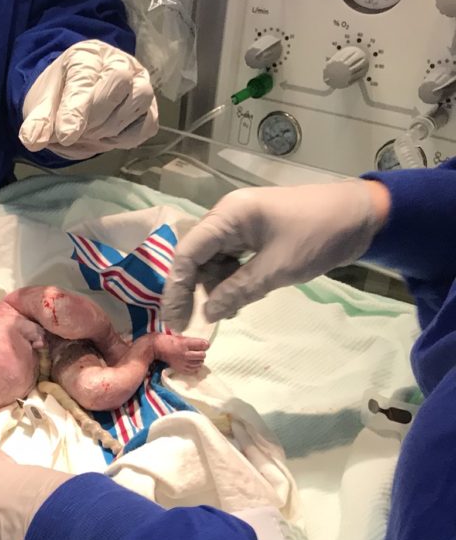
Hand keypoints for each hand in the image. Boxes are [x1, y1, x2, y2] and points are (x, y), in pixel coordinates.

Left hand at [19, 40, 158, 159]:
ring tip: (89, 133)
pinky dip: (126, 138)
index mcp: (87, 55)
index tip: (65, 135)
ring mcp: (139, 83)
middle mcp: (119, 62)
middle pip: (119, 80)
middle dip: (95, 115)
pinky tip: (107, 137)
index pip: (86, 76)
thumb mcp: (42, 104)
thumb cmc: (60, 95)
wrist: (76, 98)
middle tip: (76, 132)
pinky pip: (147, 125)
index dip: (75, 109)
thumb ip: (38, 120)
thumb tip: (33, 140)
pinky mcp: (149, 108)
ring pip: (139, 100)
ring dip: (110, 127)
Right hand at [161, 180, 390, 331]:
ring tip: (228, 312)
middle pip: (196, 257)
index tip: (175, 321)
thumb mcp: (277, 269)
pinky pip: (231, 260)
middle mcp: (227, 217)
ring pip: (212, 261)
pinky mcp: (255, 234)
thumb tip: (208, 314)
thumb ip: (237, 291)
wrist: (365, 215)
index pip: (187, 254)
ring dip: (215, 288)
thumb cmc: (319, 235)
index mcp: (228, 216)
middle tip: (192, 324)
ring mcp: (241, 224)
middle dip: (193, 291)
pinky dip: (231, 281)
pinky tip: (239, 300)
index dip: (177, 289)